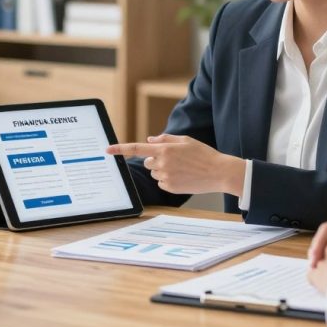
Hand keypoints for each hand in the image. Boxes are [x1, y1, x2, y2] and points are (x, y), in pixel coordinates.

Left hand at [106, 134, 244, 195]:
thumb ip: (165, 139)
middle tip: (174, 159)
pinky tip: (183, 177)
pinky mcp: (170, 188)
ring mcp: (166, 177)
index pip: (137, 148)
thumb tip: (149, 139)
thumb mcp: (186, 140)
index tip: (107, 149)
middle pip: (148, 162)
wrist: (219, 172)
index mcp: (165, 149)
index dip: (120, 149)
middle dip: (155, 160)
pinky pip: (161, 183)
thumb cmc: (204, 154)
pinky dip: (168, 180)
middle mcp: (163, 163)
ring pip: (155, 173)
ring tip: (182, 169)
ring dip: (163, 170)